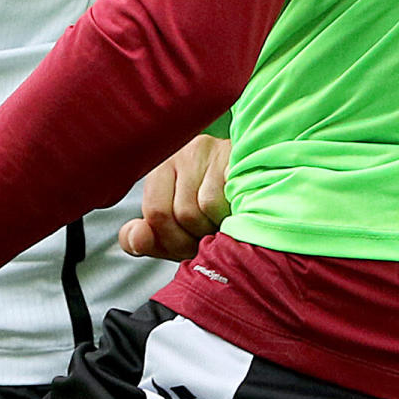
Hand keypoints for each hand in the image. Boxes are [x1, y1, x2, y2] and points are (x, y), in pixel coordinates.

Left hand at [118, 135, 230, 259]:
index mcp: (162, 167)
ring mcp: (212, 150)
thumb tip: (134, 238)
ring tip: (223, 227)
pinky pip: (222, 200)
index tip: (187, 247)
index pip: (155, 212)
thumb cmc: (213, 214)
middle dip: (195, 239)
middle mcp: (184, 152)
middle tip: (208, 241)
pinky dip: (230, 218)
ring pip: (201, 209)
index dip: (171, 240)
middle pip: (180, 213)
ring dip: (214, 230)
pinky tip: (237, 215)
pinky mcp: (236, 156)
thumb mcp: (175, 231)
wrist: (263, 191)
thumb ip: (147, 239)